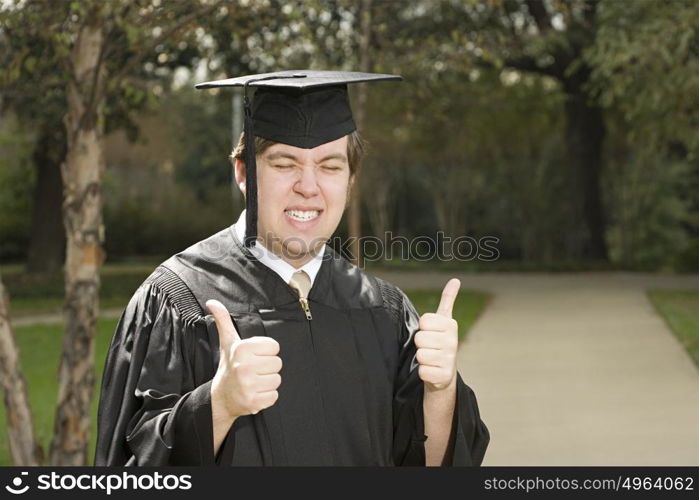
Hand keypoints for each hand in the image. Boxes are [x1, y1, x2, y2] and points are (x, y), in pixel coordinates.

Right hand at [207, 299, 281, 418]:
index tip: (253, 357)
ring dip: (267, 382)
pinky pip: (275, 396)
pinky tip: (254, 393)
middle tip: (253, 371)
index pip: (275, 347)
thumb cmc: (229, 366)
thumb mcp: (227, 342)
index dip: (266, 353)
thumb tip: (212, 302)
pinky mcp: (253, 402)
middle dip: (267, 368)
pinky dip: (267, 396)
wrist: (220, 397)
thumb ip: (223, 320)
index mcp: (242, 349)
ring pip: (277, 380)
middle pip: (278, 363)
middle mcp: (244, 366)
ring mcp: (248, 386)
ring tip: (253, 382)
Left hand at [414, 278, 459, 390]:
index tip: (431, 333)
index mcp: (450, 325)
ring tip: (431, 359)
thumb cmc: (440, 343)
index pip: (423, 322)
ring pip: (420, 355)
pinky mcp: (444, 376)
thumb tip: (455, 280)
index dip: (422, 329)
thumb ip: (448, 300)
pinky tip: (432, 371)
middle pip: (419, 338)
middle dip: (421, 344)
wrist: (445, 373)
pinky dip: (424, 373)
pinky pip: (422, 371)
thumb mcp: (444, 321)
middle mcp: (452, 341)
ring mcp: (449, 359)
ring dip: (422, 359)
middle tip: (430, 347)